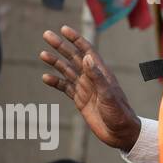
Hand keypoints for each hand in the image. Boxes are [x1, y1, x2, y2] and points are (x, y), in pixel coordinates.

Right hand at [40, 25, 140, 151]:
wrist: (120, 133)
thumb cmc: (119, 113)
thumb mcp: (108, 94)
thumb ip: (97, 76)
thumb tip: (86, 57)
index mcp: (101, 72)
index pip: (87, 50)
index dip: (75, 39)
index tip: (63, 29)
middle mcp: (92, 77)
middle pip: (73, 57)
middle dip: (60, 46)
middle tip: (46, 35)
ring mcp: (85, 88)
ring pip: (67, 71)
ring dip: (55, 62)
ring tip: (42, 54)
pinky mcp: (80, 100)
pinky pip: (65, 88)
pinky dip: (55, 82)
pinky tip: (45, 77)